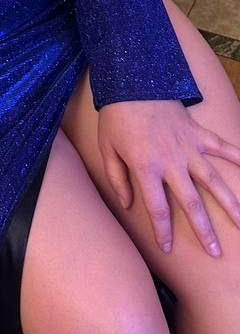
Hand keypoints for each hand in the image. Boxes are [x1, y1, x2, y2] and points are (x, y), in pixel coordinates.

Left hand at [98, 99, 239, 256]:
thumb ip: (117, 179)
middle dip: (204, 230)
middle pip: (192, 203)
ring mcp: (188, 147)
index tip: (167, 248)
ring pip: (213, 180)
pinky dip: (237, 157)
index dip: (162, 231)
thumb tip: (127, 204)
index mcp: (146, 168)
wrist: (132, 81)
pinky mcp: (197, 132)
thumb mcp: (107, 149)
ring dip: (230, 203)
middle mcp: (171, 162)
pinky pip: (221, 147)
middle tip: (216, 253)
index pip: (157, 209)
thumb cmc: (116, 116)